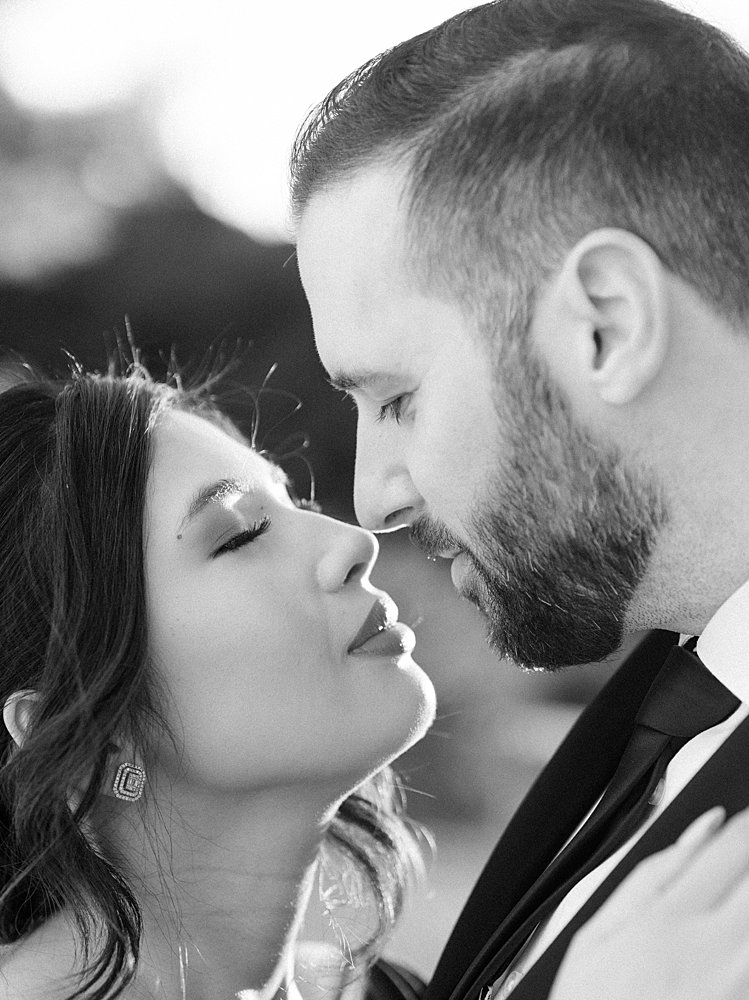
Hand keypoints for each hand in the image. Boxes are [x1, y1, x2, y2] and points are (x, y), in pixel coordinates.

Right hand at [550, 806, 748, 999]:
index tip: (748, 813)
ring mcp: (737, 981)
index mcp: (669, 917)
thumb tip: (702, 825)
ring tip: (744, 891)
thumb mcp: (594, 931)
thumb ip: (651, 873)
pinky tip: (741, 930)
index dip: (746, 825)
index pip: (730, 849)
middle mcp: (714, 948)